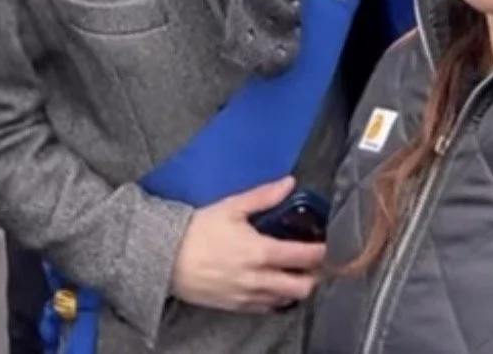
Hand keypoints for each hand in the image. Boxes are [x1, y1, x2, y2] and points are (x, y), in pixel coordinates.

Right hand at [169, 177, 325, 313]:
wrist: (165, 258)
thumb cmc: (197, 230)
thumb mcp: (231, 206)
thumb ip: (264, 196)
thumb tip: (289, 183)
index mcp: (260, 252)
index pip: (303, 257)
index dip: (321, 252)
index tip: (328, 246)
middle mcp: (258, 279)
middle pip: (301, 287)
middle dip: (314, 276)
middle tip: (316, 264)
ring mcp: (247, 296)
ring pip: (285, 300)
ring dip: (296, 288)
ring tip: (298, 274)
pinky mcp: (235, 306)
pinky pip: (265, 309)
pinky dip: (276, 299)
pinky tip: (275, 287)